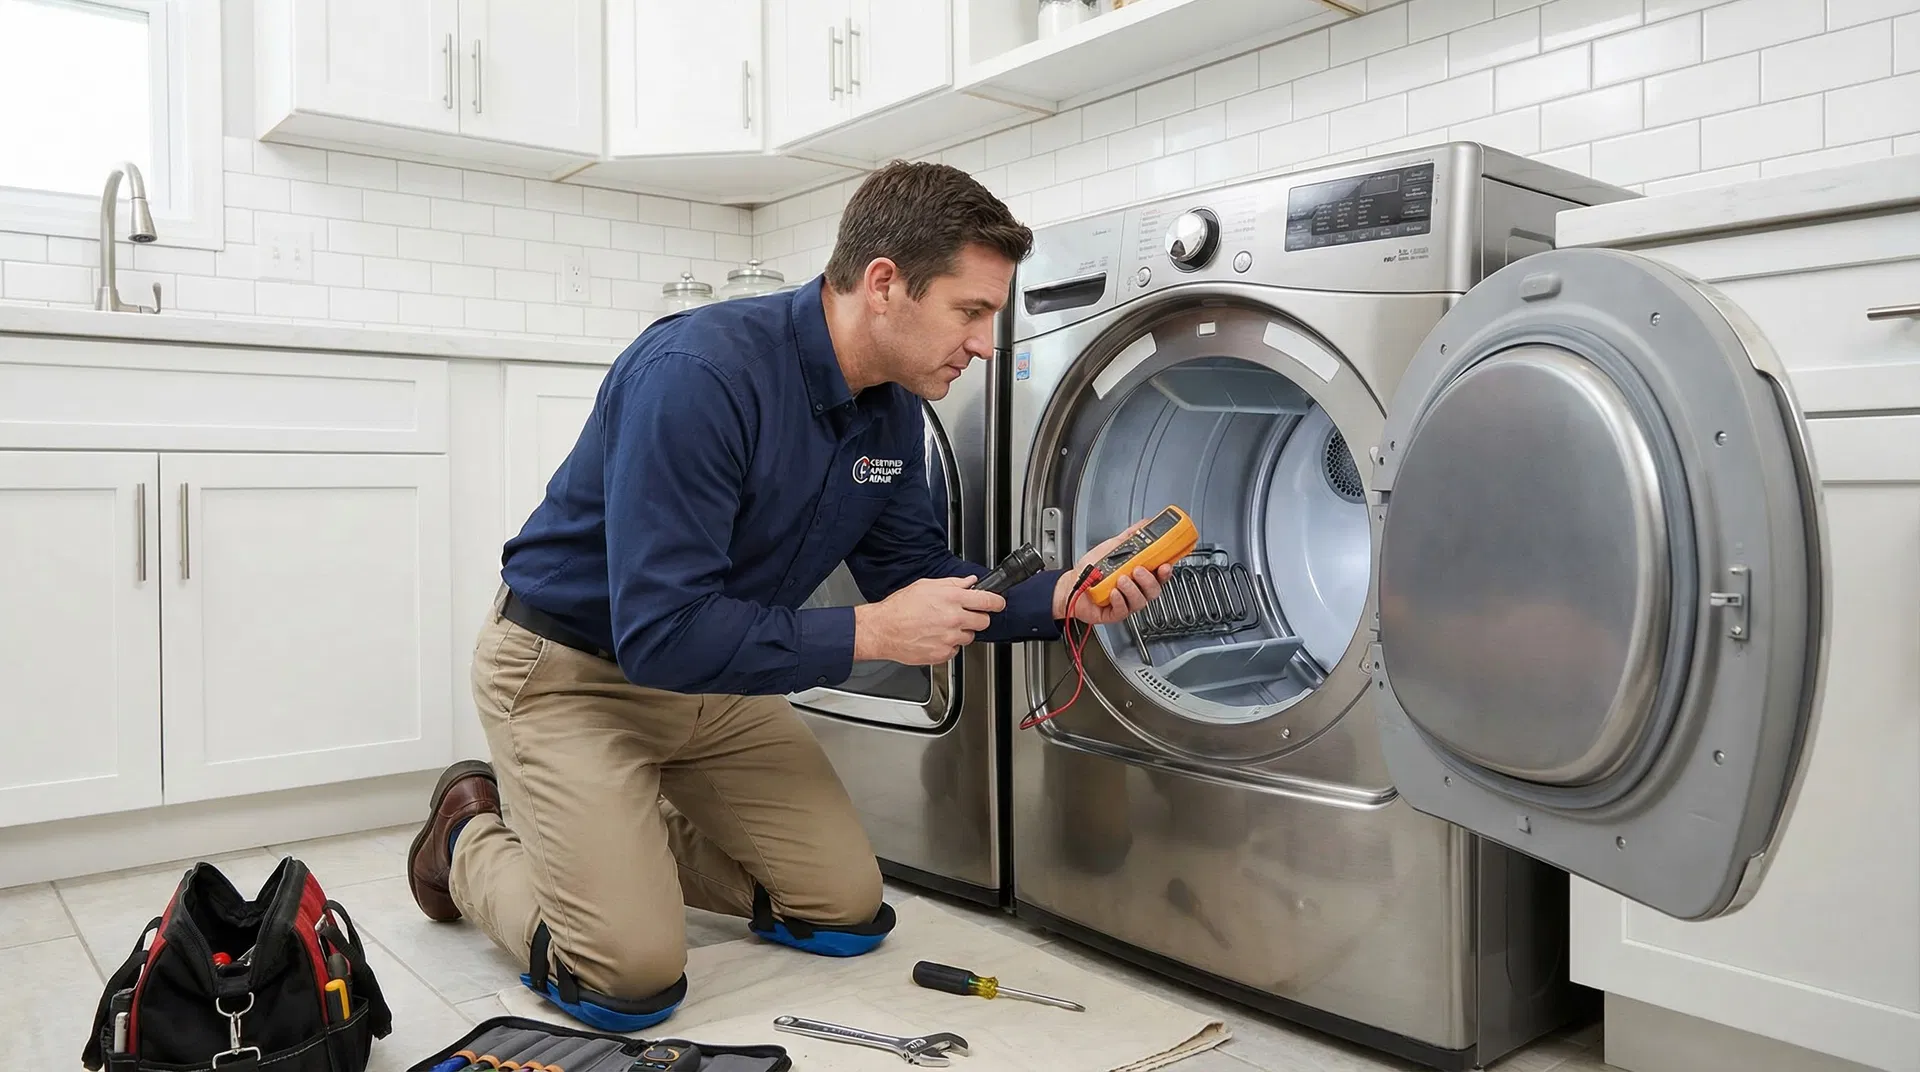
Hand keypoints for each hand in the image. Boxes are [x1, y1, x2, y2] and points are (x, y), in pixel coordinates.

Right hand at [854, 576, 1006, 665]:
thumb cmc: (900, 608)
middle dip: (978, 618)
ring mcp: (949, 638)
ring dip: (961, 632)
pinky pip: (955, 649)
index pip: (987, 601)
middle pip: (984, 621)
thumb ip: (952, 584)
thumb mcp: (926, 586)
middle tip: (965, 616)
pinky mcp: (942, 654)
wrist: (883, 630)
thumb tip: (969, 582)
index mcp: (952, 599)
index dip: (997, 602)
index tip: (999, 603)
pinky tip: (935, 637)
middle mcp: (953, 619)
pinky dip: (949, 645)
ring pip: (970, 636)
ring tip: (942, 627)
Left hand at [1053, 519, 1174, 625]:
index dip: (1165, 571)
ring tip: (1121, 579)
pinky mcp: (1114, 613)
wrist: (1072, 582)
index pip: (1159, 574)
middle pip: (1154, 590)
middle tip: (1137, 570)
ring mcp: (1126, 602)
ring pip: (1140, 601)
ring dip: (1132, 589)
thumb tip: (1145, 524)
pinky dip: (1119, 600)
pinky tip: (1113, 592)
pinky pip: (1123, 610)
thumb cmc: (1092, 568)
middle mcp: (1135, 589)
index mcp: (1138, 575)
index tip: (1165, 565)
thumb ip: (1130, 536)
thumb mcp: (1113, 547)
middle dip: (1149, 580)